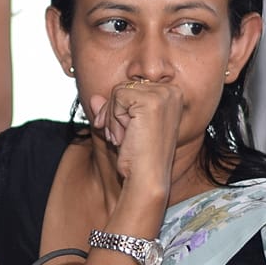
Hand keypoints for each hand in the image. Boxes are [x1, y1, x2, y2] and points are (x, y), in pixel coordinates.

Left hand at [88, 77, 184, 191]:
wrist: (147, 177)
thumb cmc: (138, 157)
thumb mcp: (123, 128)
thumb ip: (111, 110)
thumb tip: (94, 98)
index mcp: (171, 95)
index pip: (132, 87)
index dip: (118, 109)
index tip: (119, 133)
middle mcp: (171, 91)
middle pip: (124, 87)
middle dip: (113, 114)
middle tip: (118, 138)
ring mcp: (163, 95)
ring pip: (118, 91)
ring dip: (112, 119)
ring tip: (122, 139)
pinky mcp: (151, 101)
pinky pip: (117, 97)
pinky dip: (113, 119)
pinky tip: (124, 137)